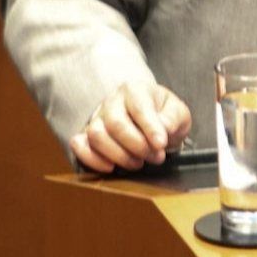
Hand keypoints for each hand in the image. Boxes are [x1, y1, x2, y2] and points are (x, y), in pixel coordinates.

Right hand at [68, 82, 191, 173]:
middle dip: (138, 146)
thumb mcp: (178, 113)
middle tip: (156, 156)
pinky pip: (78, 145)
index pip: (139, 107)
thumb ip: (173, 118)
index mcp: (135, 89)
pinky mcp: (86, 135)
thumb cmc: (164, 116)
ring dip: (119, 155)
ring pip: (96, 135)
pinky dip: (92, 159)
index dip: (150, 128)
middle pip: (116, 124)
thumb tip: (163, 130)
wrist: (151, 124)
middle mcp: (112, 101)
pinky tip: (111, 167)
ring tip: (138, 162)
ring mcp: (97, 118)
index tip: (161, 144)